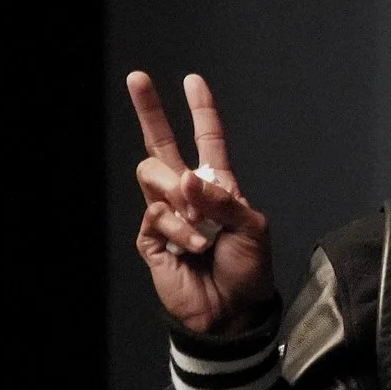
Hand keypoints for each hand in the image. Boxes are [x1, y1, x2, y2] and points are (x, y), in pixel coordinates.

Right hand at [128, 71, 277, 335]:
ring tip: (203, 230)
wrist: (232, 312)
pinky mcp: (152, 238)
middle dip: (149, 111)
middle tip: (137, 77)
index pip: (207, 141)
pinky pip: (156, 216)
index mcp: (218, 188)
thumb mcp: (253, 229)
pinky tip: (196, 248)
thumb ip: (223, 200)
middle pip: (160, 145)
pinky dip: (181, 230)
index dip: (201, 112)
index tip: (194, 81)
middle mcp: (189, 196)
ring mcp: (167, 215)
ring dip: (181, 199)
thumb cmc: (249, 270)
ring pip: (154, 177)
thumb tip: (187, 179)